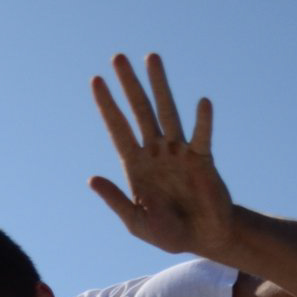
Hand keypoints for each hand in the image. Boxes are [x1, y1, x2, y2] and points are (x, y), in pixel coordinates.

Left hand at [90, 52, 233, 257]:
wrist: (204, 238)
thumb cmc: (169, 232)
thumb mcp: (137, 222)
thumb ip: (116, 201)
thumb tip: (92, 179)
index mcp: (136, 164)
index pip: (118, 129)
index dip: (107, 106)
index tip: (97, 80)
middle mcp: (156, 151)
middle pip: (139, 111)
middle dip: (129, 85)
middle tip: (118, 58)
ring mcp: (179, 151)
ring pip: (167, 112)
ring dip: (159, 85)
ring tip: (152, 57)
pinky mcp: (202, 159)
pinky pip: (202, 136)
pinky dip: (202, 121)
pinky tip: (202, 103)